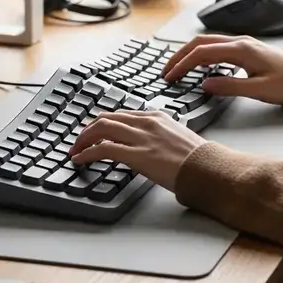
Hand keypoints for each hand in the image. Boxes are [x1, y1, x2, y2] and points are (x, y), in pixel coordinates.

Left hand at [68, 110, 204, 192]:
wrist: (207, 168)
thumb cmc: (198, 159)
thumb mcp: (177, 138)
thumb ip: (160, 137)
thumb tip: (149, 147)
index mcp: (156, 117)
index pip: (122, 114)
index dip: (103, 122)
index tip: (94, 130)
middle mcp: (146, 122)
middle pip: (107, 118)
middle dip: (89, 128)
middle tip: (79, 139)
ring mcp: (141, 137)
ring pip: (101, 129)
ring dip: (84, 139)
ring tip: (75, 149)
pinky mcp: (136, 154)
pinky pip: (103, 149)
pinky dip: (87, 153)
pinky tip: (80, 159)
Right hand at [162, 34, 282, 104]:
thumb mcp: (259, 89)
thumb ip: (230, 86)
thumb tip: (205, 85)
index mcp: (240, 50)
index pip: (201, 53)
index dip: (182, 65)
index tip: (170, 77)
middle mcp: (239, 42)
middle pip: (199, 43)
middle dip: (179, 56)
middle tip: (166, 72)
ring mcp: (242, 44)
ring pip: (207, 43)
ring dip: (188, 54)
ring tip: (176, 68)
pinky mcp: (244, 50)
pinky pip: (216, 47)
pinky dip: (200, 55)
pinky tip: (198, 67)